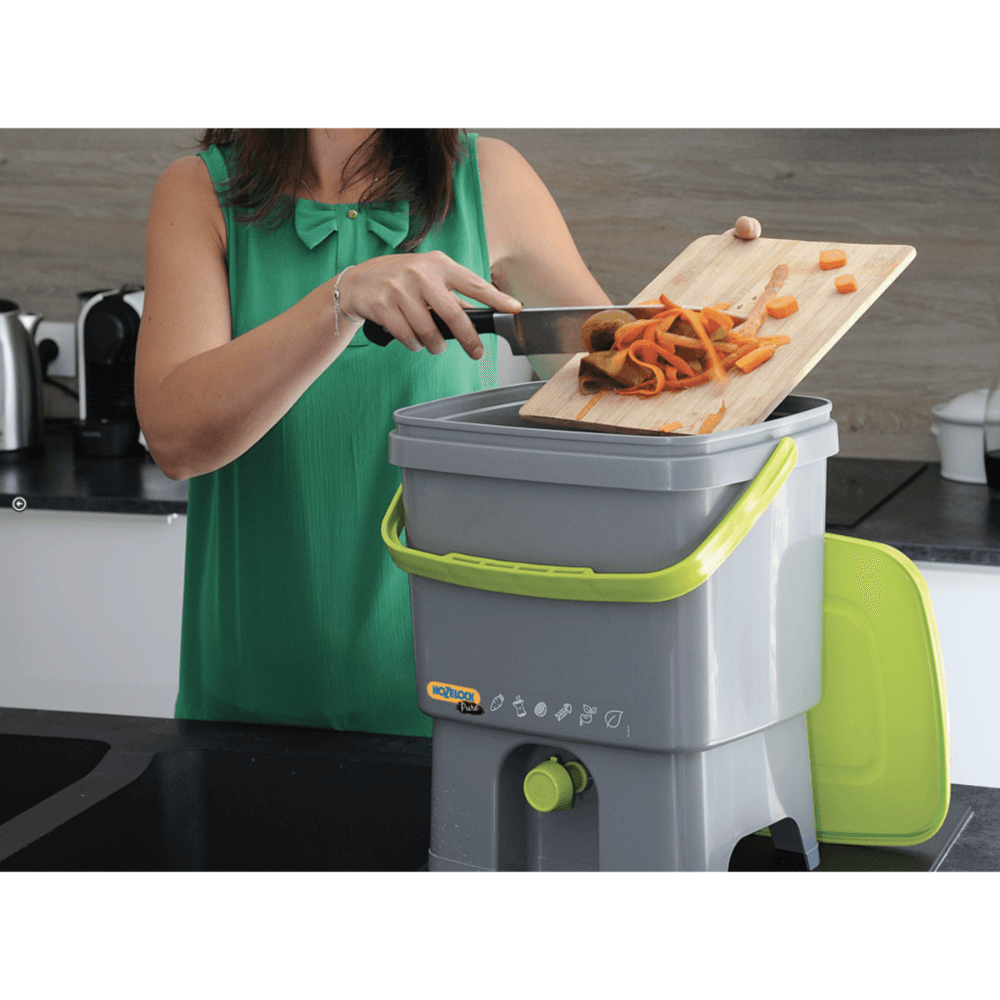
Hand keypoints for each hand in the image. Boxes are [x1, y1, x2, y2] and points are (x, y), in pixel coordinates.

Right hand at [335, 250, 520, 359]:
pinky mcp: (383, 305)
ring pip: (429, 331)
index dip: (496, 298)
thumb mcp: (428, 278)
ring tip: (434, 345)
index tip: (514, 309)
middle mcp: (420, 274)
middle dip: (468, 338)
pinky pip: (408, 337)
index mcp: (438, 265)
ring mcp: (400, 289)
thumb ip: (453, 295)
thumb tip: (484, 312)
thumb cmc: (400, 280)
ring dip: (435, 345)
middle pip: (454, 314)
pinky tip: (414, 341)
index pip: (474, 283)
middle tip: (476, 353)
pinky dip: (415, 345)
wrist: (357, 281)